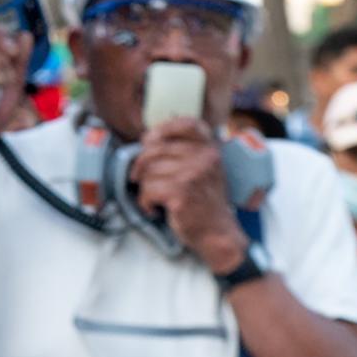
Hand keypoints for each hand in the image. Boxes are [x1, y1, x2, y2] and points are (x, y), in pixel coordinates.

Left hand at [130, 118, 244, 272]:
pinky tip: (154, 208)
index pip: (186, 123)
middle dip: (141, 165)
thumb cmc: (205, 202)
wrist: (217, 233)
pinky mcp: (181, 193)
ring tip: (155, 197)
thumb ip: (186, 152)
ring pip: (149, 171)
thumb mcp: (204, 170)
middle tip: (138, 177)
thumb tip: (148, 138)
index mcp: (210, 149)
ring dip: (144, 187)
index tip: (149, 140)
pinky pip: (148, 189)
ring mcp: (194, 174)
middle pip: (156, 149)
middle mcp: (205, 158)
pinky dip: (145, 202)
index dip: (162, 128)